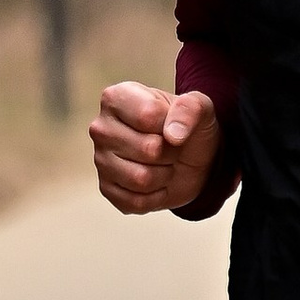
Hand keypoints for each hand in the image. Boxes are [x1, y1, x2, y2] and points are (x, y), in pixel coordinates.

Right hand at [90, 77, 221, 214]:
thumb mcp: (199, 108)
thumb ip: (190, 109)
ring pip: (141, 179)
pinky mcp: (106, 189)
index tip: (172, 124)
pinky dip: (156, 196)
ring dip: (165, 175)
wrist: (189, 158)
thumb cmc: (187, 127)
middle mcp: (101, 128)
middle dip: (171, 152)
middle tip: (170, 147)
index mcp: (116, 98)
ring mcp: (100, 160)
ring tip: (163, 163)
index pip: (148, 115)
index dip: (172, 125)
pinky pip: (136, 202)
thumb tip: (173, 135)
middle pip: (148, 150)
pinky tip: (156, 182)